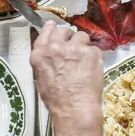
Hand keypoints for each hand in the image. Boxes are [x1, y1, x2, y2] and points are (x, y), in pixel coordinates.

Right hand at [30, 21, 102, 135]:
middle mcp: (56, 47)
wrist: (74, 109)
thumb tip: (50, 52)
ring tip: (84, 57)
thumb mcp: (40, 77)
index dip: (52, 28)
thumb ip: (44, 59)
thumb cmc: (56, 99)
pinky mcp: (91, 52)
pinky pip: (94, 48)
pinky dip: (93, 55)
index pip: (46, 31)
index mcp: (40, 53)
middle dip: (68, 35)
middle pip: (63, 30)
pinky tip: (92, 67)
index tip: (55, 27)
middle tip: (73, 45)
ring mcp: (75, 48)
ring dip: (82, 44)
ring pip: (81, 36)